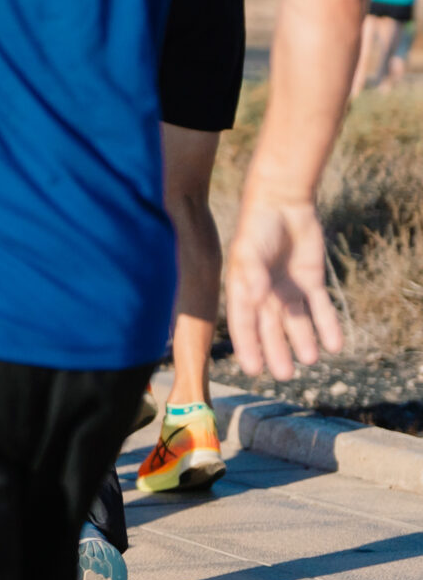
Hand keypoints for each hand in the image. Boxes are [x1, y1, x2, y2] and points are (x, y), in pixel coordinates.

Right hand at [224, 193, 341, 380]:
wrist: (283, 204)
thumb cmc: (257, 226)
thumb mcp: (249, 251)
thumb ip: (252, 275)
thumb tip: (257, 300)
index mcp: (243, 289)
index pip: (244, 324)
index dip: (247, 347)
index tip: (253, 370)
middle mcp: (265, 294)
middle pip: (271, 328)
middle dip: (277, 351)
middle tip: (285, 375)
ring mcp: (289, 288)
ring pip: (297, 322)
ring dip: (303, 341)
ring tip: (311, 360)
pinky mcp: (311, 281)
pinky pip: (321, 308)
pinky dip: (328, 325)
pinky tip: (336, 344)